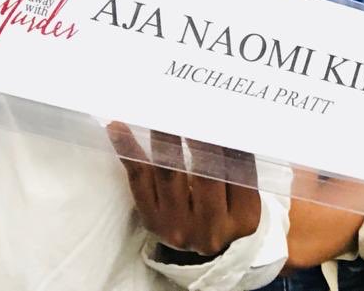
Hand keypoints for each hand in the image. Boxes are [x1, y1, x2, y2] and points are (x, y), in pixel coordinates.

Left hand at [108, 122, 260, 257]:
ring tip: (159, 114)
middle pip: (206, 178)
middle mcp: (209, 226)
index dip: (232, 144)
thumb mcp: (244, 199)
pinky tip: (118, 128)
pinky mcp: (151, 218)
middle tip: (194, 110)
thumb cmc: (228, 213)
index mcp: (242, 217)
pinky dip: (129, 152)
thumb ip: (240, 168)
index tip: (225, 114)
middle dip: (200, 141)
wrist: (202, 253)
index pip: (241, 174)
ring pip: (168, 175)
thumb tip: (229, 123)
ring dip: (164, 139)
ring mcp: (176, 224)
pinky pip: (138, 181)